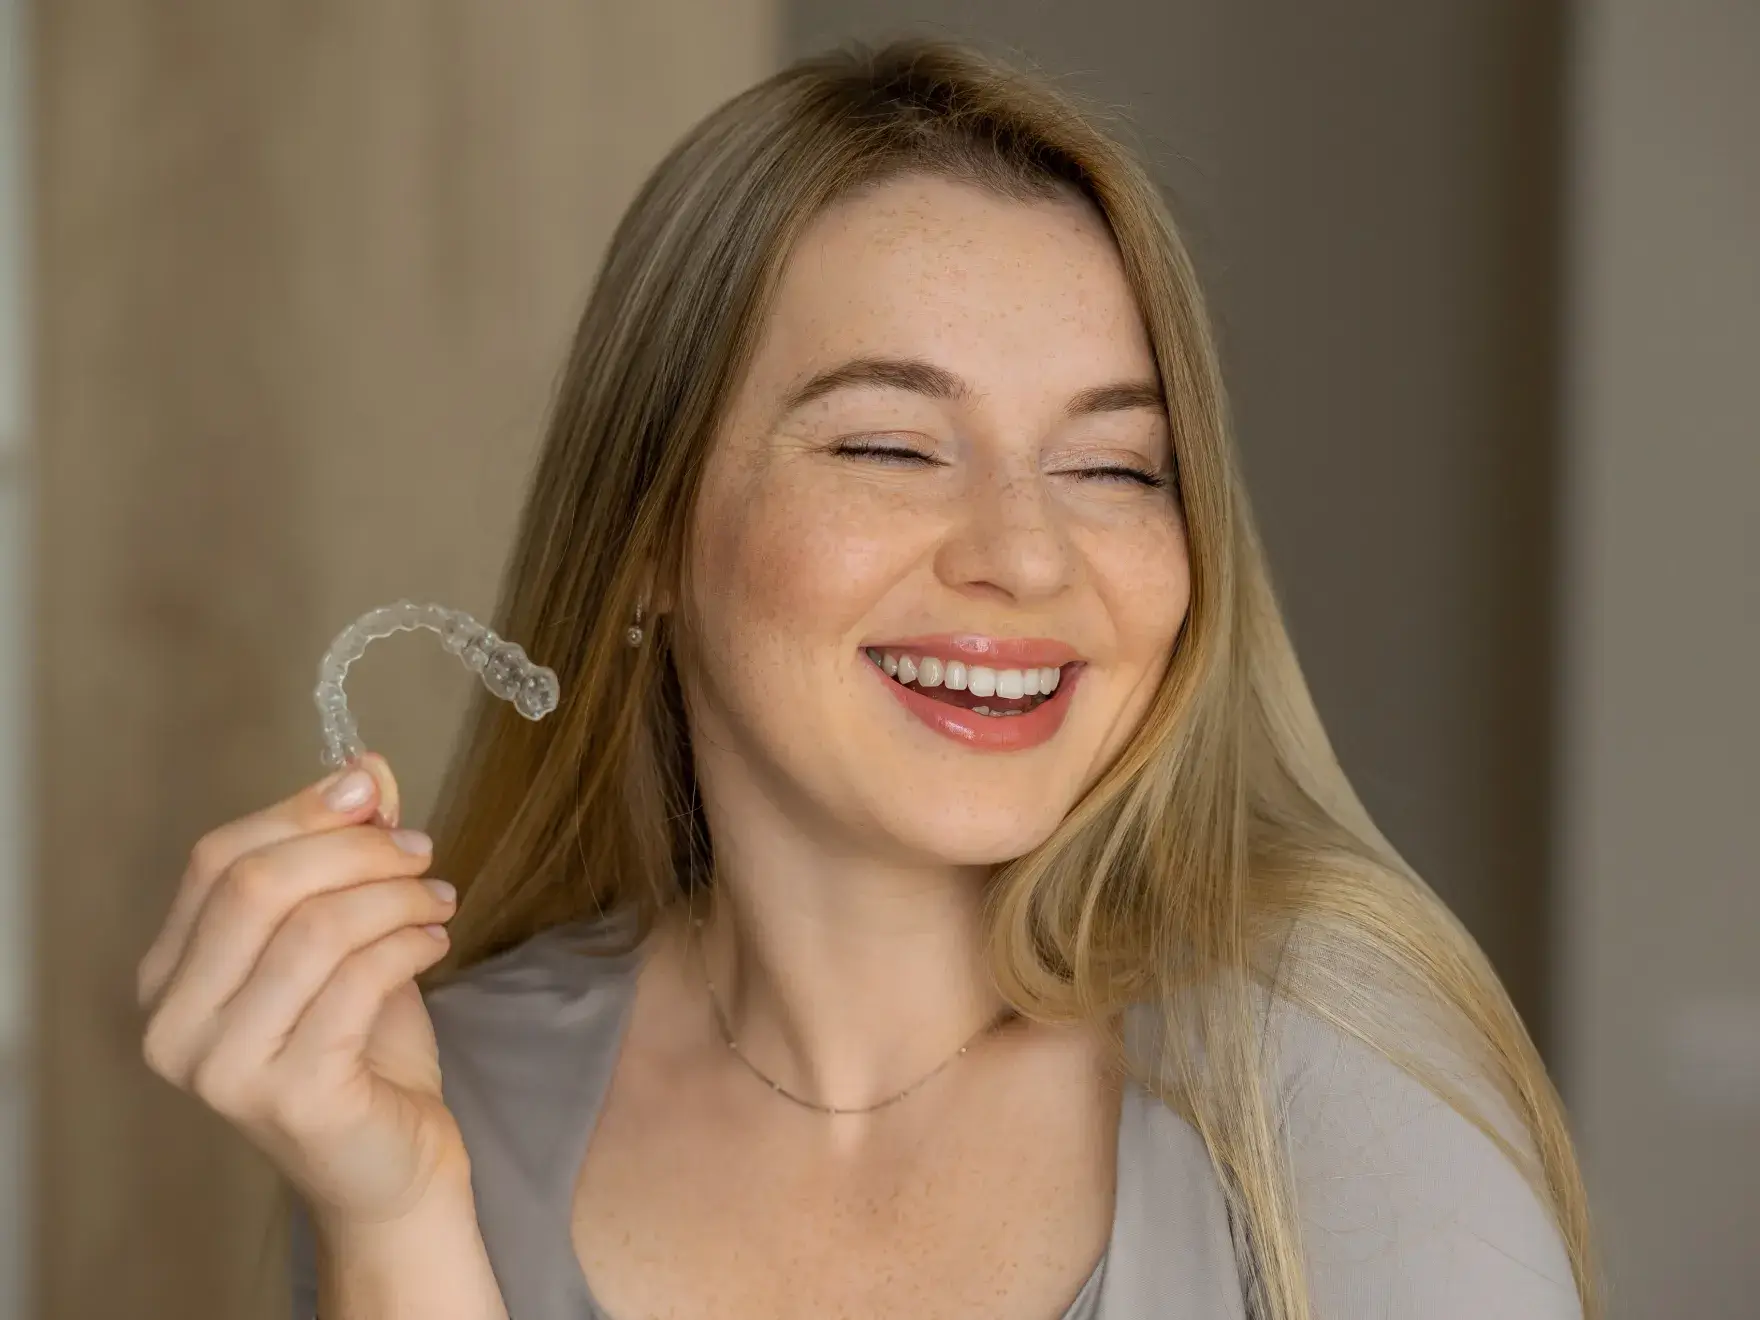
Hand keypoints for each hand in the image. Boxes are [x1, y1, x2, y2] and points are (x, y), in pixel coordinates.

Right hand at [138, 753, 468, 1229]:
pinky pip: (357, 982)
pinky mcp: (288, 1096)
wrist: (388, 1167)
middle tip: (421, 852)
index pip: (217, 859)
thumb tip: (365, 768)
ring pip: (315, 930)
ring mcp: (223, 1067)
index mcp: (170, 975)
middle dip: (355, 851)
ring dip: (395, 897)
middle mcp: (174, 1024)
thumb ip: (347, 855)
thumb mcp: (350, 935)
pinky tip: (436, 942)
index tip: (373, 792)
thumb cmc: (360, 1049)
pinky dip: (409, 943)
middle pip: (256, 887)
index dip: (300, 812)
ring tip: (439, 900)